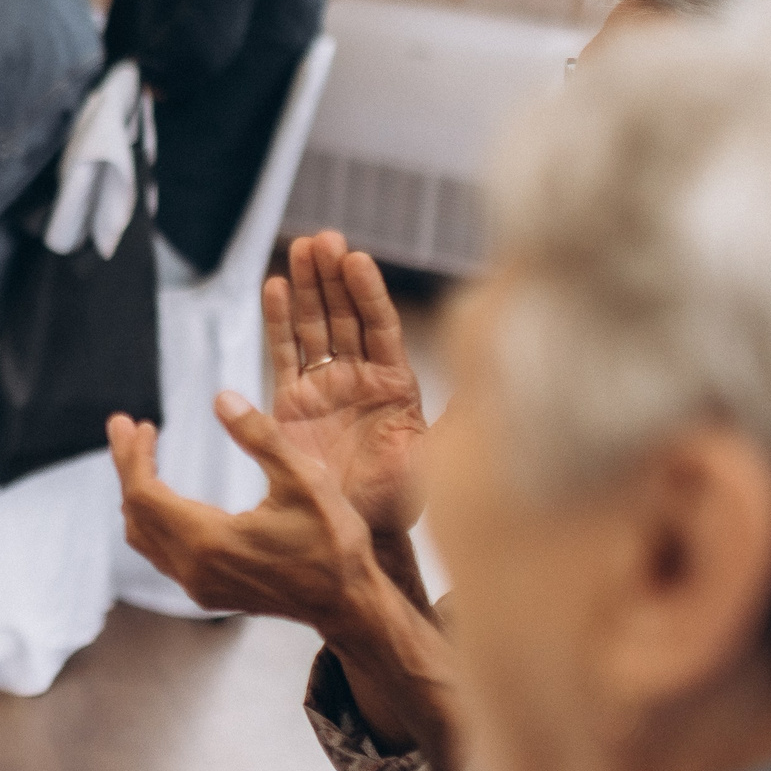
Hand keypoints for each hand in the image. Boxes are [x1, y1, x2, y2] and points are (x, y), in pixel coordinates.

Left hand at [106, 397, 381, 632]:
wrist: (349, 604)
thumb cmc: (334, 543)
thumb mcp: (306, 481)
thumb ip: (262, 437)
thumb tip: (222, 398)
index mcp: (209, 541)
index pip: (144, 494)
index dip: (134, 457)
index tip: (139, 424)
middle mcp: (194, 568)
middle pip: (135, 512)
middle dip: (127, 465)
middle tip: (123, 426)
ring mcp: (198, 585)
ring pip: (143, 535)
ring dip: (135, 493)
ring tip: (138, 454)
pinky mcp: (207, 592)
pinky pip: (160, 552)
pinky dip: (151, 517)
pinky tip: (163, 494)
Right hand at [264, 232, 429, 557]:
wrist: (356, 531)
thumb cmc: (400, 498)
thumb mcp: (435, 456)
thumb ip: (457, 418)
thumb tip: (496, 381)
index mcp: (397, 383)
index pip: (381, 325)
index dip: (368, 291)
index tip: (356, 259)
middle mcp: (360, 376)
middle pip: (345, 314)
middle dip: (334, 275)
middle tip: (322, 239)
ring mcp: (325, 386)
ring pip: (314, 325)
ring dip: (307, 285)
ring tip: (300, 247)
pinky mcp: (292, 402)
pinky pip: (283, 354)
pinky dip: (278, 320)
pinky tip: (275, 286)